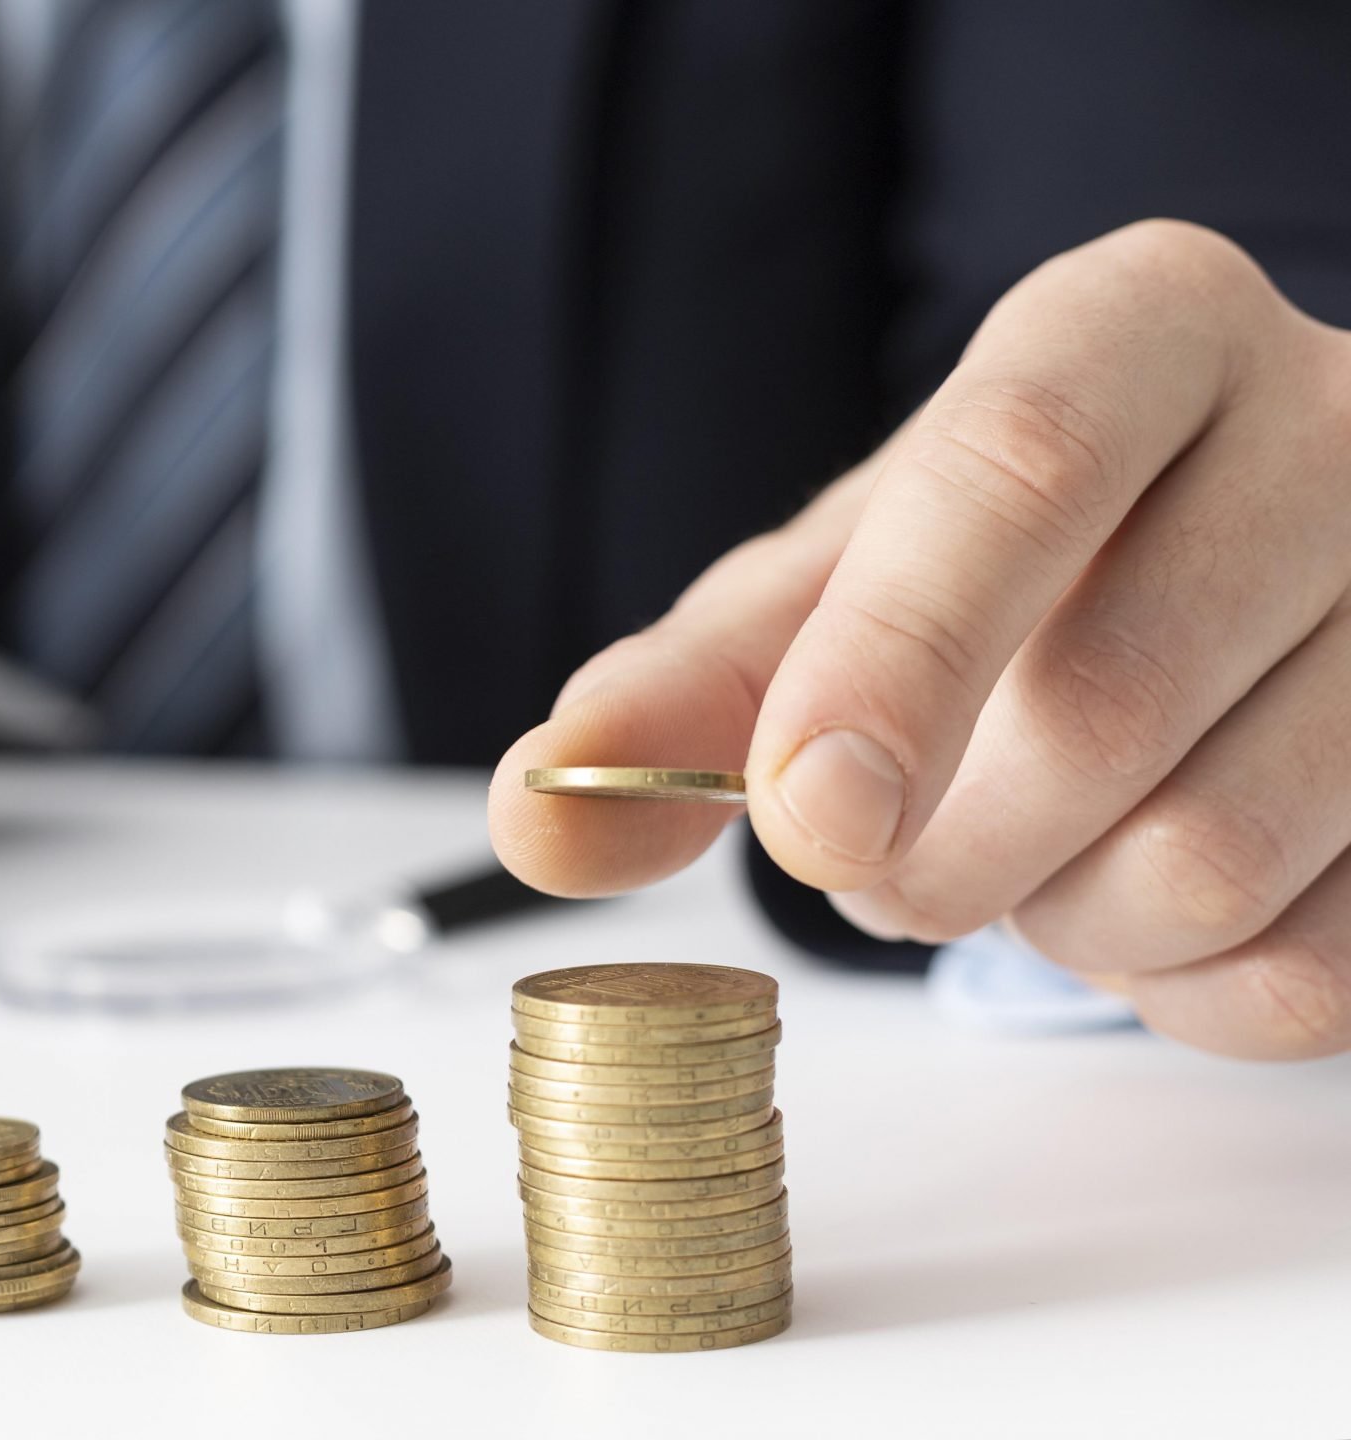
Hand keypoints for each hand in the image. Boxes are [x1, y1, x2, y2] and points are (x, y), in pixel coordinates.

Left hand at [491, 221, 1350, 1059]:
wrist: (1210, 575)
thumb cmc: (999, 573)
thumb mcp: (828, 591)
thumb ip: (678, 693)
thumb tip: (539, 809)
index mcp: (1136, 329)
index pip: (1017, 473)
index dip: (893, 662)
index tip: (802, 815)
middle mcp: (1329, 428)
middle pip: (1104, 704)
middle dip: (934, 848)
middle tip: (876, 851)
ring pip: (1212, 857)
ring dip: (1049, 925)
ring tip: (1013, 863)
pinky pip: (1307, 968)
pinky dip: (1171, 992)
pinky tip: (1130, 909)